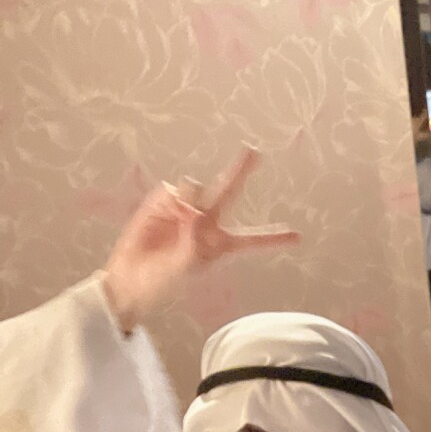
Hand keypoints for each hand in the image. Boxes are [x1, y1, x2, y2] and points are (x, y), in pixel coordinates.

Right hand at [101, 147, 298, 333]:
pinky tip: (162, 217)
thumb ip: (196, 241)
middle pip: (228, 192)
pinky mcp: (165, 200)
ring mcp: (186, 208)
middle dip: (241, 171)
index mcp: (220, 246)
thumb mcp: (185, 267)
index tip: (297, 237)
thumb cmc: (163, 280)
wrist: (131, 275)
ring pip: (196, 188)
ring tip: (180, 219)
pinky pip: (173, 191)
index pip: (252, 241)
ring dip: (192, 198)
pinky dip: (169, 202)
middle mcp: (207, 223)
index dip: (273, 237)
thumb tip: (197, 211)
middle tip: (255, 151)